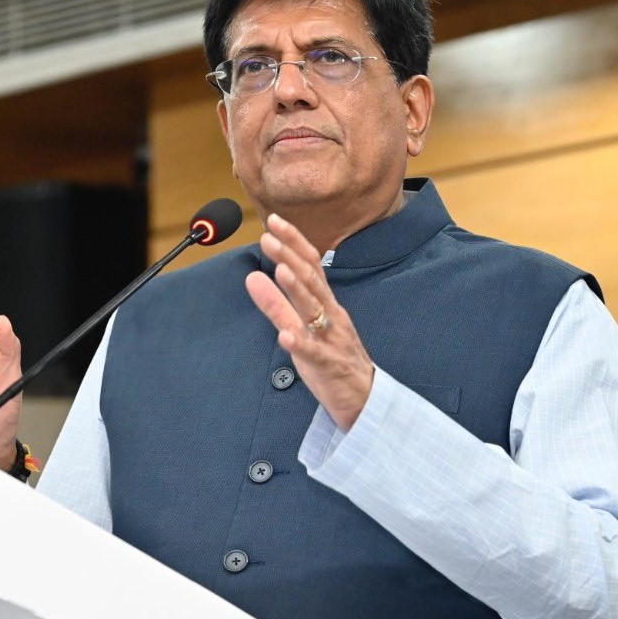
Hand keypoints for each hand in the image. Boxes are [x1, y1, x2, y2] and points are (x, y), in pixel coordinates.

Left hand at [245, 213, 373, 430]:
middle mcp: (331, 315)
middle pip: (311, 281)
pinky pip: (314, 353)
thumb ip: (278, 303)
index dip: (293, 242)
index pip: (311, 265)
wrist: (364, 398)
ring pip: (315, 311)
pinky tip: (285, 336)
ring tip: (280, 270)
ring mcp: (331, 339)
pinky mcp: (328, 365)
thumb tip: (253, 276)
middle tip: (269, 236)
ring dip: (297, 290)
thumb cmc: (331, 358)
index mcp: (326, 304)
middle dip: (290, 256)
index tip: (273, 220)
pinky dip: (300, 343)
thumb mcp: (302, 326)